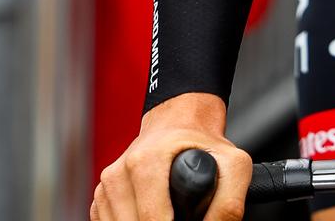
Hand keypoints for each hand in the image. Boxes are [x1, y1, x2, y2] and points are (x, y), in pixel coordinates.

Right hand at [93, 93, 250, 220]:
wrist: (178, 123)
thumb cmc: (203, 144)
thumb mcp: (233, 165)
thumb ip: (229, 205)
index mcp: (146, 162)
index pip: (151, 219)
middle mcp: (119, 173)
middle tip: (180, 216)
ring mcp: (106, 185)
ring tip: (167, 215)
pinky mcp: (101, 197)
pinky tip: (148, 215)